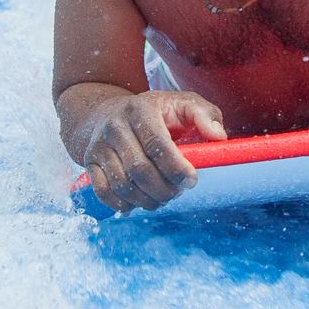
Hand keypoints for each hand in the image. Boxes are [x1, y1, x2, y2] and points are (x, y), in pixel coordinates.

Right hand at [80, 91, 222, 212]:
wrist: (108, 112)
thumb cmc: (155, 112)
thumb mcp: (183, 104)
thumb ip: (205, 115)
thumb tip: (219, 137)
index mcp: (141, 110)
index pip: (157, 145)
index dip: (176, 168)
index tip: (191, 181)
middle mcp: (116, 126)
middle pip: (139, 170)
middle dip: (164, 189)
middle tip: (177, 192)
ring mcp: (100, 145)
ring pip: (122, 184)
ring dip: (147, 200)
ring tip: (162, 197)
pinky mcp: (90, 162)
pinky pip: (103, 191)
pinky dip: (123, 204)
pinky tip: (139, 201)